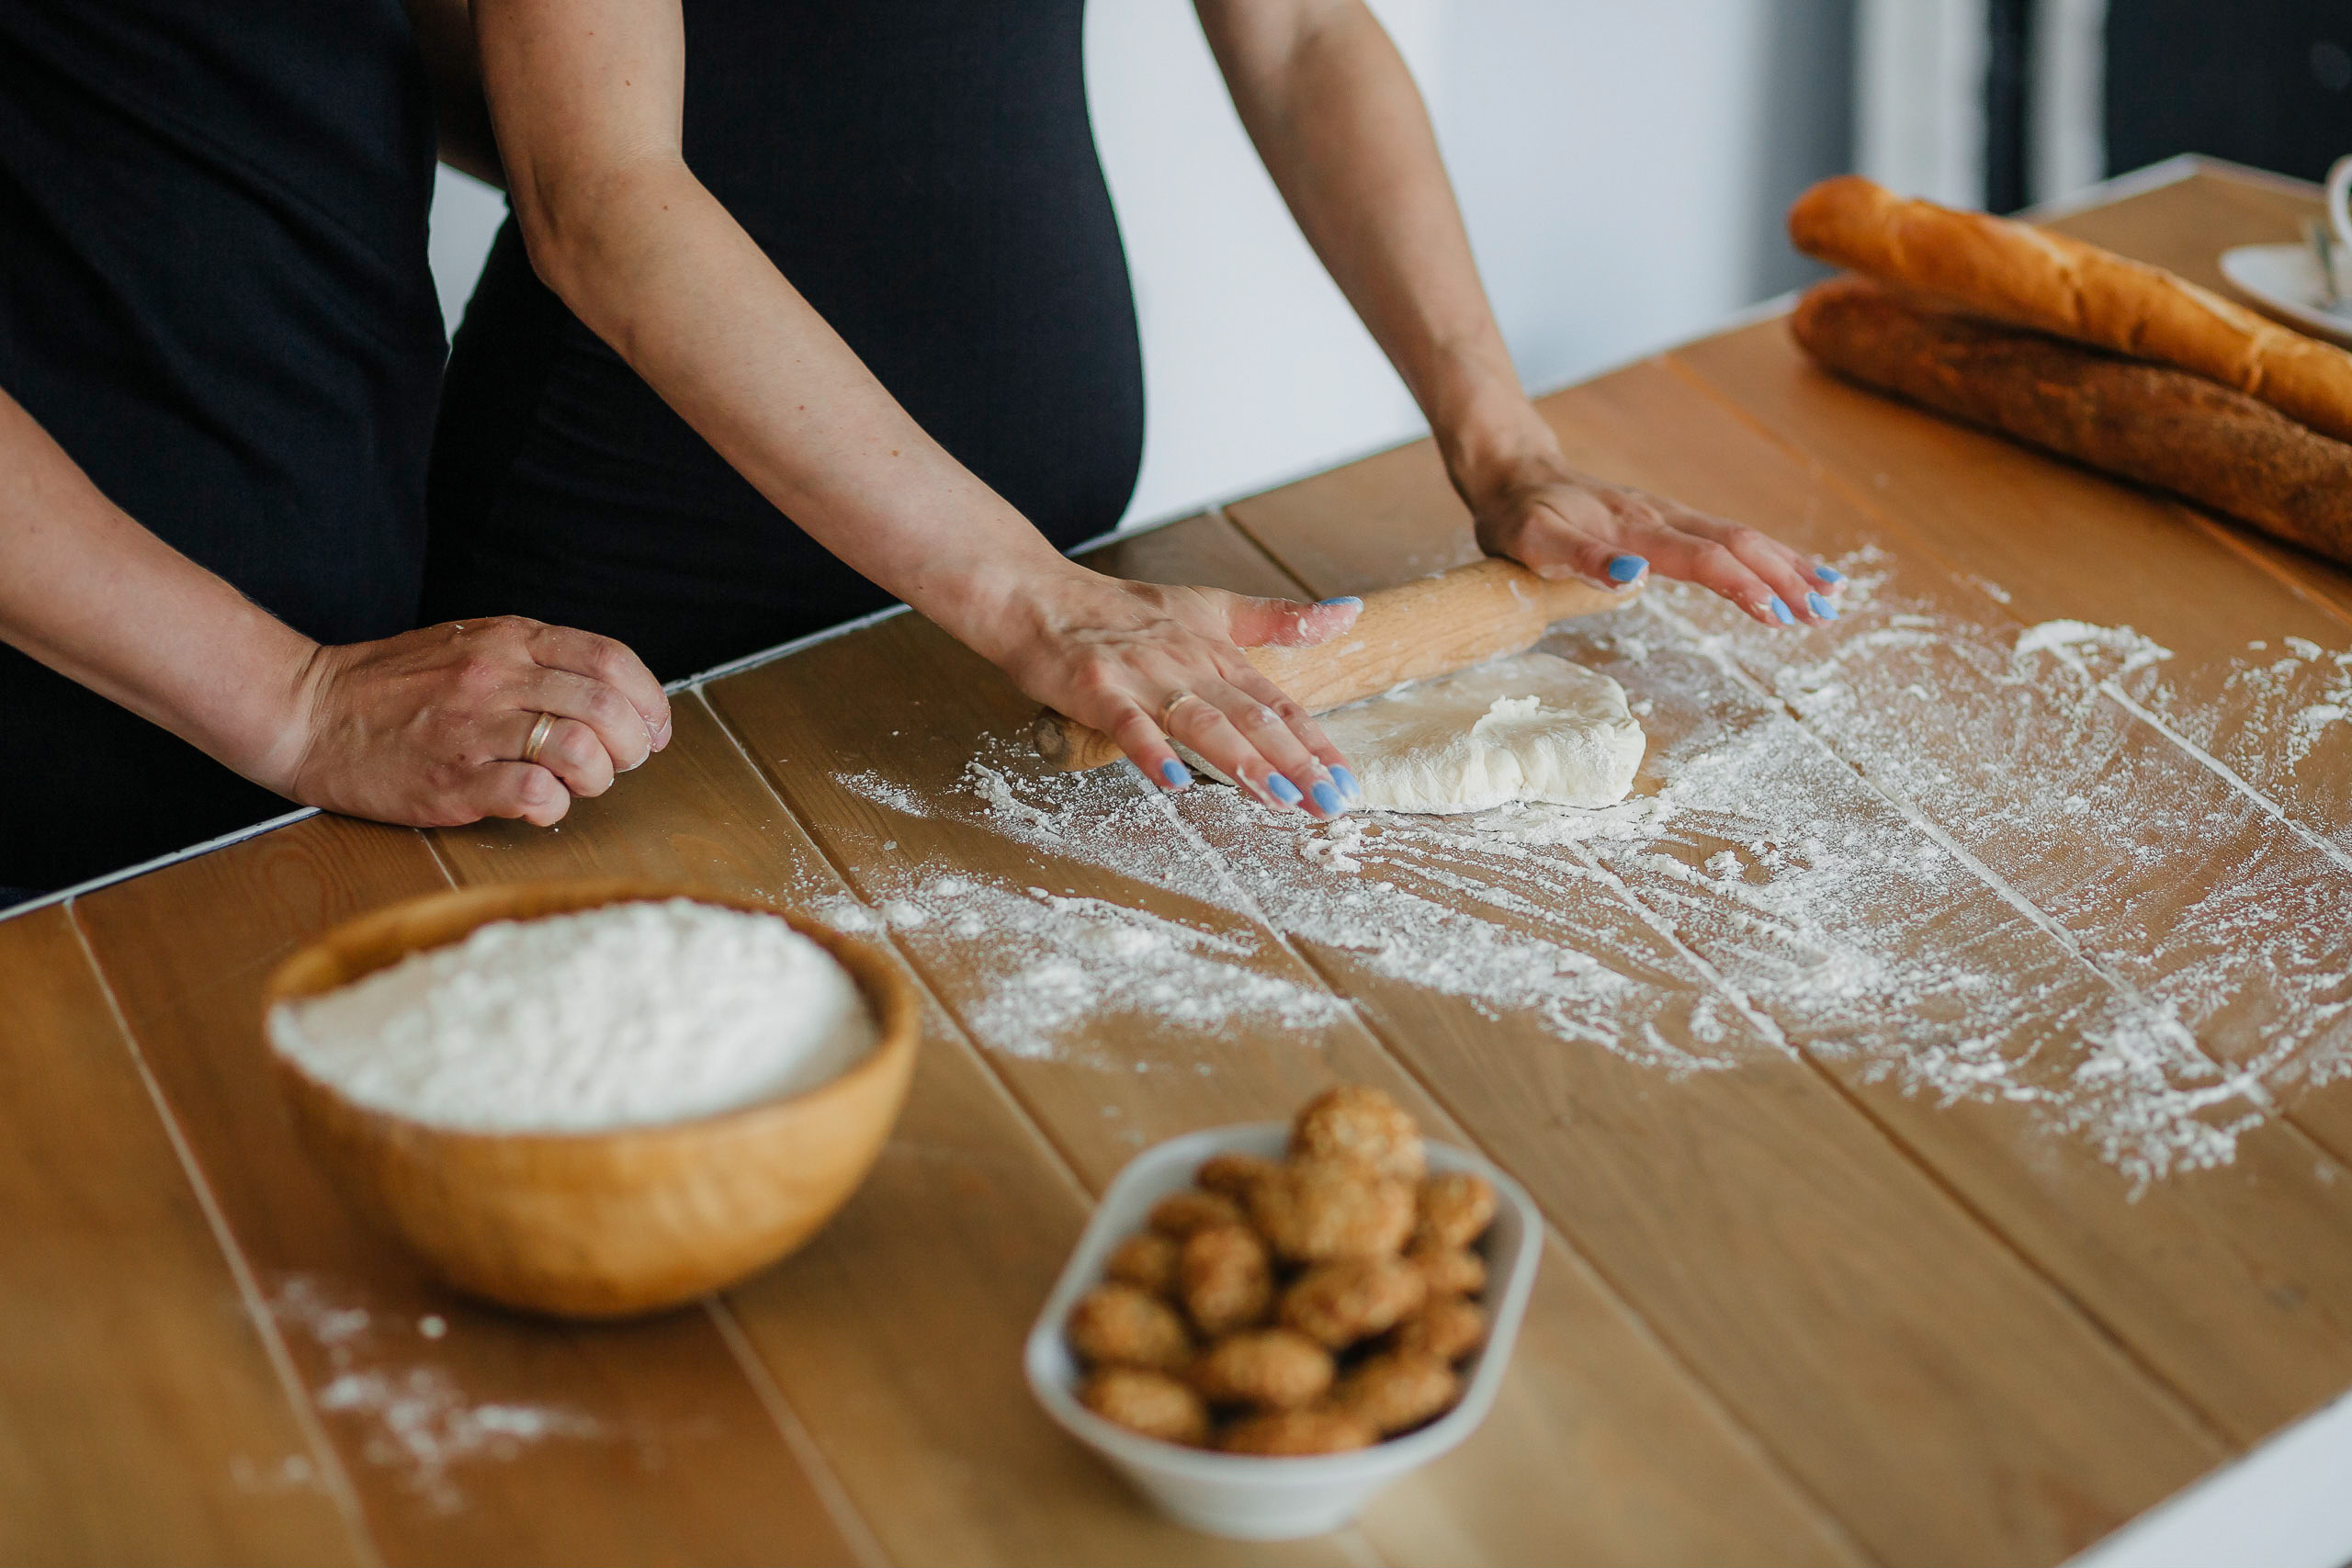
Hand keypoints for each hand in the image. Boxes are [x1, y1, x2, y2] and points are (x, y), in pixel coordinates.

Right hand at [263, 617, 671, 827]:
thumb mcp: (470, 644)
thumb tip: (609, 693)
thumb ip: (535, 661)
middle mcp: (497, 678)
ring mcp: (473, 729)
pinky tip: (540, 804)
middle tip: (620, 763)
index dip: (649, 699)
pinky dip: (554, 806)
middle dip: (633, 746)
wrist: (307, 711)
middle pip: (607, 708)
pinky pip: (535, 793)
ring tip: (577, 783)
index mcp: (509, 640)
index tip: (654, 728)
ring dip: (597, 777)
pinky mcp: (451, 780)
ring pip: (579, 750)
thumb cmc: (392, 686)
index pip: (611, 660)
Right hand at [986, 564, 1364, 816]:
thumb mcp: (1210, 607)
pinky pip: (1129, 724)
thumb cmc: (1123, 611)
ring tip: (1277, 797)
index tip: (1346, 780)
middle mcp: (1190, 665)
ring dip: (1242, 761)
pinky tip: (1174, 781)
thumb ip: (1277, 619)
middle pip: (1252, 718)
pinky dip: (1152, 751)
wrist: (1040, 597)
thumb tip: (1349, 613)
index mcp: (1219, 654)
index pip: (1279, 704)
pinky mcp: (1098, 689)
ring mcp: (1144, 677)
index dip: (1316, 743)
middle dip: (1295, 763)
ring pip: (1202, 722)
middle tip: (1327, 803)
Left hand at [1465, 453, 1845, 627]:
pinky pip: (1725, 537)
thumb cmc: (1519, 516)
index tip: (1776, 614)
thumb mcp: (1534, 541)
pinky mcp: (1667, 520)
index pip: (1700, 556)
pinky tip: (1793, 570)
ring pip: (1740, 537)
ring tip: (1832, 596)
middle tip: (1827, 613)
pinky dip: (1766, 555)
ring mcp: (1667, 516)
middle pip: (1737, 543)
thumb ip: (1581, 559)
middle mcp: (1659, 517)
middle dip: (1784, 578)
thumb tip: (1634, 577)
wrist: (1512, 474)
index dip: (1739, 585)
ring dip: (1787, 566)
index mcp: (1633, 528)